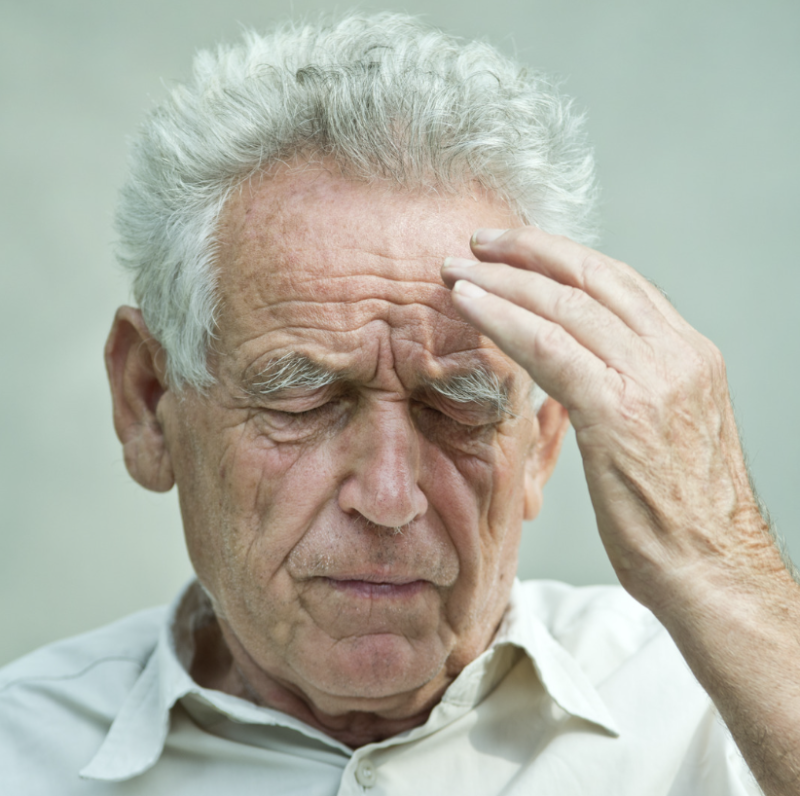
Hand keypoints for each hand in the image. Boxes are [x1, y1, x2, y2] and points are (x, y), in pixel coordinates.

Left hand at [441, 227, 782, 613]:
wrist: (715, 573)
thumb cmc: (681, 518)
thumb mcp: (663, 434)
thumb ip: (629, 389)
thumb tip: (579, 370)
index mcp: (688, 355)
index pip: (619, 283)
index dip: (562, 259)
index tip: (519, 250)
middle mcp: (676, 354)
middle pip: (592, 276)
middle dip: (528, 251)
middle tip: (480, 240)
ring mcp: (652, 378)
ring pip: (564, 304)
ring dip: (503, 279)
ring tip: (458, 267)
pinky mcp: (620, 411)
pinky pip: (548, 347)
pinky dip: (502, 319)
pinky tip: (467, 304)